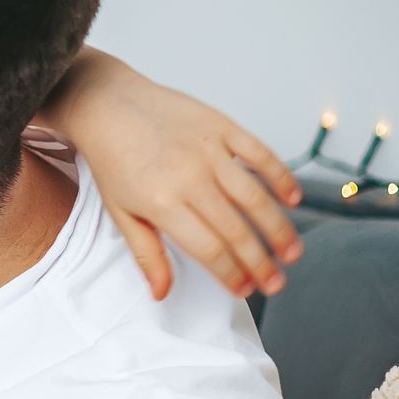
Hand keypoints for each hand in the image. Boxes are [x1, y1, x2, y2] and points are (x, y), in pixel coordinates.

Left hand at [42, 51, 302, 299]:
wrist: (105, 104)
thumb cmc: (112, 161)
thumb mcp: (120, 212)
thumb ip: (146, 253)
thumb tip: (161, 294)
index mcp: (161, 202)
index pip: (208, 249)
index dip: (231, 274)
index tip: (246, 291)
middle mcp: (188, 177)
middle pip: (236, 229)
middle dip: (261, 262)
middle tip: (277, 285)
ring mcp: (208, 149)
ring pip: (255, 197)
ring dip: (279, 228)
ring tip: (292, 254)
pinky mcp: (221, 125)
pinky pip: (260, 154)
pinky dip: (281, 177)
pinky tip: (293, 199)